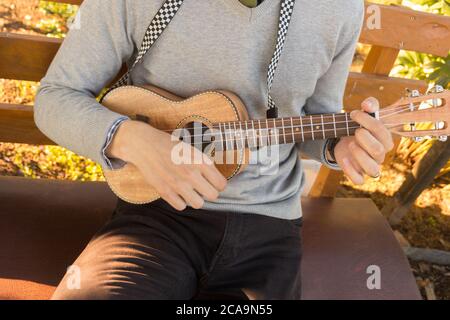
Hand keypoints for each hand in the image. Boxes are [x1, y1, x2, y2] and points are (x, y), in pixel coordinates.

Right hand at [107, 120, 226, 210]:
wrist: (144, 145)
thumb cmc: (168, 145)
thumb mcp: (191, 149)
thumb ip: (203, 163)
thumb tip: (215, 178)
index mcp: (200, 161)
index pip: (221, 184)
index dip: (219, 184)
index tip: (214, 183)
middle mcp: (191, 173)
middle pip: (213, 196)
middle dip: (210, 192)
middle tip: (203, 188)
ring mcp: (178, 184)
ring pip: (198, 204)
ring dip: (196, 198)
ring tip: (191, 191)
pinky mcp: (165, 191)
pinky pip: (181, 206)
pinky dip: (181, 201)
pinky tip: (178, 193)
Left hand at [333, 97, 393, 184]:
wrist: (345, 141)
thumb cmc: (358, 127)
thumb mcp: (364, 115)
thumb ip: (369, 106)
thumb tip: (368, 104)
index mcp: (385, 140)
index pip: (382, 132)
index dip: (368, 121)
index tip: (353, 113)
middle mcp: (379, 155)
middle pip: (379, 151)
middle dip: (366, 139)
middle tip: (355, 131)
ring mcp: (369, 166)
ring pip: (373, 170)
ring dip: (361, 156)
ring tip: (351, 144)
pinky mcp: (357, 174)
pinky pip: (359, 180)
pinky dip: (350, 171)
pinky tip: (343, 158)